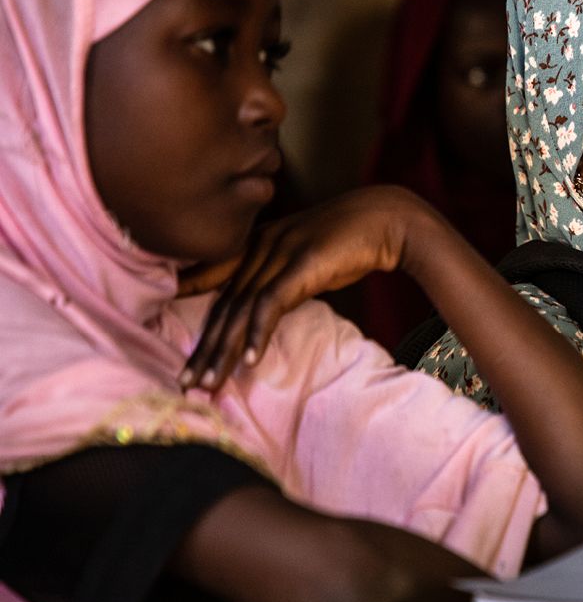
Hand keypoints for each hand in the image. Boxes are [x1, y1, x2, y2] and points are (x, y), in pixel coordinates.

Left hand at [179, 186, 428, 390]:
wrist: (385, 219)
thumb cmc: (349, 241)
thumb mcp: (303, 259)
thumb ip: (280, 279)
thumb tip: (265, 312)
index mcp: (257, 243)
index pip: (214, 279)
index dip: (191, 313)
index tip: (177, 339)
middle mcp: (260, 247)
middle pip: (223, 303)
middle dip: (203, 347)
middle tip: (185, 382)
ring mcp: (279, 254)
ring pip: (240, 308)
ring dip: (223, 350)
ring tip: (209, 382)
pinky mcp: (302, 265)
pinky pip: (272, 303)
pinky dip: (259, 333)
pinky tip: (250, 360)